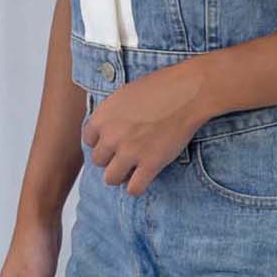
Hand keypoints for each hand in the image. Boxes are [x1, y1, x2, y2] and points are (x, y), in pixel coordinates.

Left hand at [82, 62, 215, 195]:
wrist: (187, 92)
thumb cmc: (161, 87)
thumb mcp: (125, 94)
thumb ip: (112, 114)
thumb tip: (108, 129)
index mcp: (102, 117)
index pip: (88, 140)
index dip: (103, 142)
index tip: (115, 141)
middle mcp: (111, 136)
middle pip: (98, 160)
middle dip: (111, 159)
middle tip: (127, 154)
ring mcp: (130, 152)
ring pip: (111, 179)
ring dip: (120, 176)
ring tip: (132, 170)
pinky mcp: (150, 164)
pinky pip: (134, 189)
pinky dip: (137, 187)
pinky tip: (144, 179)